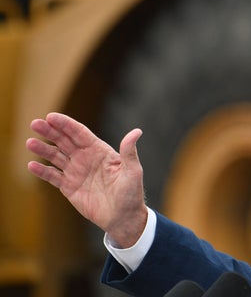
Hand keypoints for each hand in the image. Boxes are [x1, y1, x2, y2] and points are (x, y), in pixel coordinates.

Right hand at [27, 113, 147, 247]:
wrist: (123, 217)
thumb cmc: (131, 193)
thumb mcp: (132, 171)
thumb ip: (129, 152)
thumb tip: (137, 131)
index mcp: (100, 151)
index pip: (80, 133)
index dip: (66, 124)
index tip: (51, 117)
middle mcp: (86, 158)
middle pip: (64, 141)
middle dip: (50, 131)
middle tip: (34, 123)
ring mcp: (76, 172)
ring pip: (56, 156)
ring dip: (43, 149)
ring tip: (29, 142)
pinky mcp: (69, 187)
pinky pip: (53, 176)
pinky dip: (42, 171)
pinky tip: (31, 165)